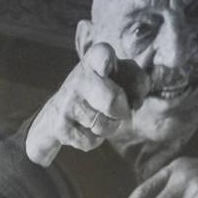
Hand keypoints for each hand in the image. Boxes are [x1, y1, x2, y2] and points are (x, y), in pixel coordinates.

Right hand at [25, 43, 140, 165]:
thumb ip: (138, 82)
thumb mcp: (121, 77)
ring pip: (104, 126)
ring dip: (109, 127)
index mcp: (96, 60)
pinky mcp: (60, 125)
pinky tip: (84, 127)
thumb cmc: (101, 90)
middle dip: (122, 111)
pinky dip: (94, 139)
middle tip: (116, 110)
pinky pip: (91, 141)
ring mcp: (67, 102)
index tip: (105, 68)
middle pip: (112, 101)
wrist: (59, 112)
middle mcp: (79, 77)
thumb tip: (135, 103)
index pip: (101, 55)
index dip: (105, 61)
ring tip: (99, 117)